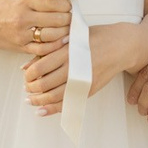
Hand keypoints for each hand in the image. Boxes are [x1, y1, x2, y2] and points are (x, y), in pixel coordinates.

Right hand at [0, 0, 70, 54]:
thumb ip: (37, 0)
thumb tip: (59, 3)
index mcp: (24, 1)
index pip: (54, 3)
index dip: (66, 5)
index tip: (68, 6)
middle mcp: (23, 17)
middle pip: (58, 20)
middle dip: (68, 19)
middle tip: (70, 18)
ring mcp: (22, 34)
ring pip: (53, 35)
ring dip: (64, 33)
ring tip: (66, 30)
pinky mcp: (21, 47)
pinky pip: (43, 49)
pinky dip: (54, 46)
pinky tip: (58, 42)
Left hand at [23, 22, 147, 114]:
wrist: (122, 46)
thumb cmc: (96, 37)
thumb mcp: (72, 36)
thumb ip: (50, 50)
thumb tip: (25, 65)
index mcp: (68, 51)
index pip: (40, 67)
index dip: (29, 75)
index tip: (25, 75)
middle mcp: (74, 68)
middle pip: (45, 84)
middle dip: (31, 89)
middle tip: (27, 88)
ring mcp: (83, 81)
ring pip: (54, 97)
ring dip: (38, 100)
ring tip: (31, 99)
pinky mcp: (89, 90)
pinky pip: (68, 103)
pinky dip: (52, 109)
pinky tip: (42, 110)